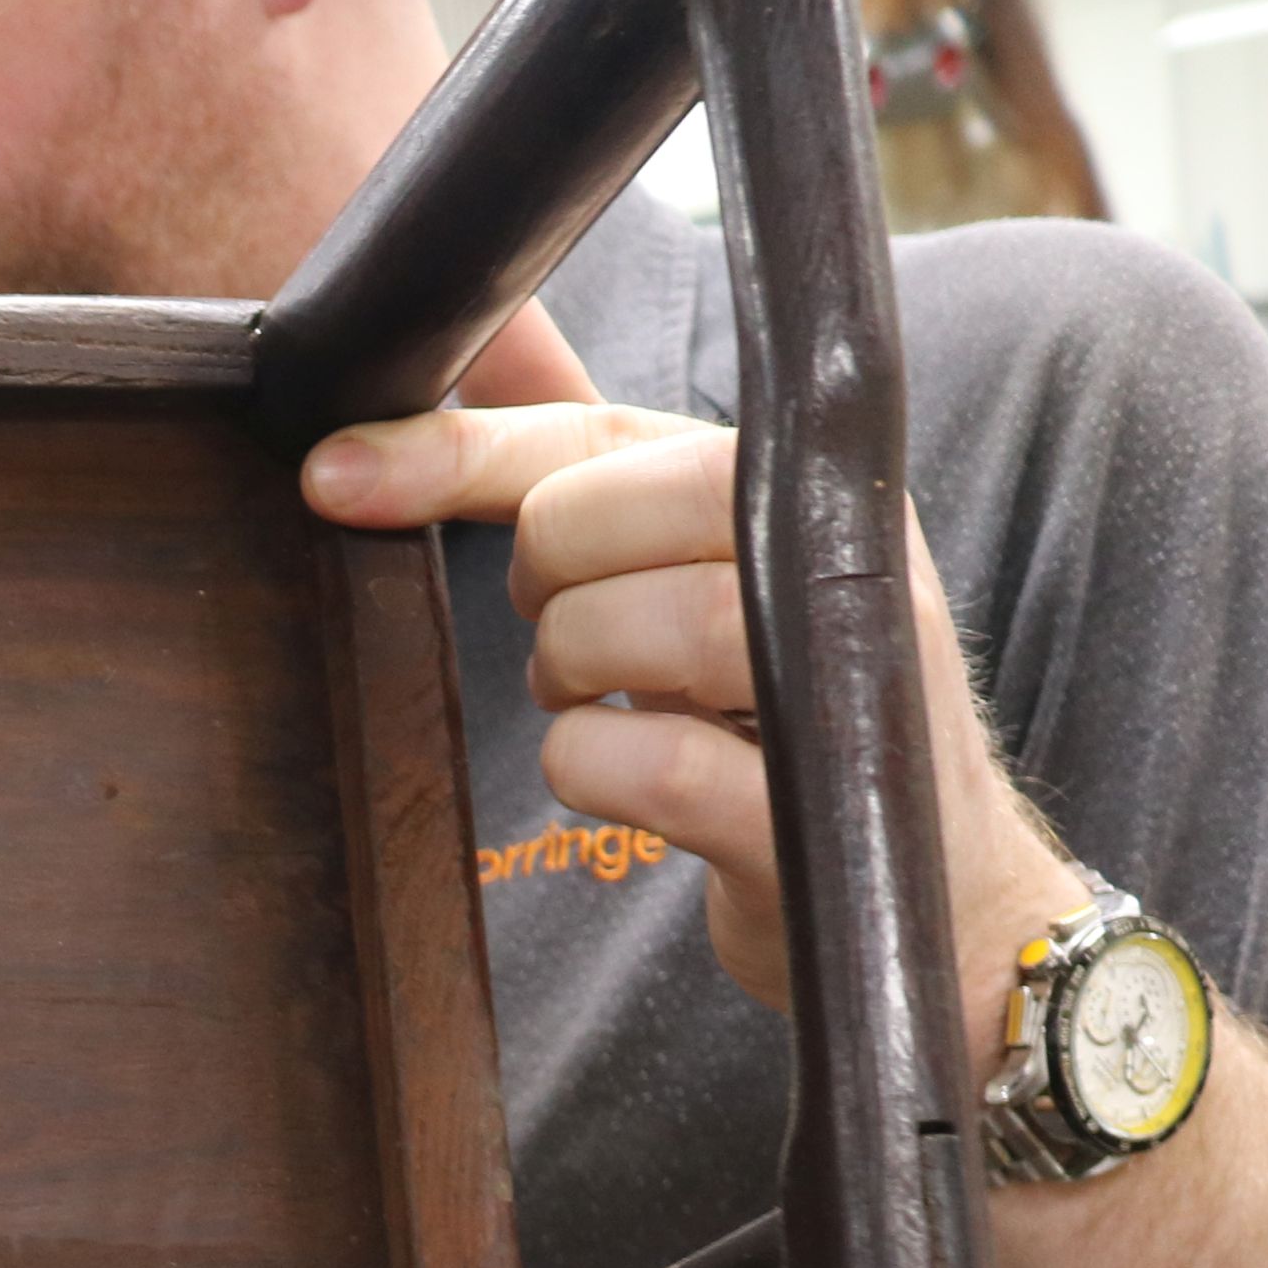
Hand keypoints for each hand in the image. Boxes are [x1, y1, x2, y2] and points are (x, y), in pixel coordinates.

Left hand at [299, 402, 1083, 1042]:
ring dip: (570, 671)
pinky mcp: (813, 808)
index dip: (459, 449)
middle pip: (610, 507)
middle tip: (568, 636)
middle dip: (541, 579)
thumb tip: (468, 362)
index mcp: (799, 489)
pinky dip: (593, 770)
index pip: (602, 430)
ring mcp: (839, 681)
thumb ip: (597, 479)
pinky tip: (621, 779)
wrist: (936, 904)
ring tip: (598, 700)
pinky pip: (651, 762)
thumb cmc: (778, 725)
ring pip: (633, 622)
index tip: (331, 473)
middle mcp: (837, 560)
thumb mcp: (695, 577)